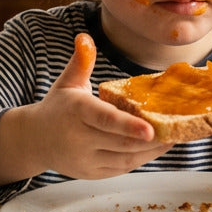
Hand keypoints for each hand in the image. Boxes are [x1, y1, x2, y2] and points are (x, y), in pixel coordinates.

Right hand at [0, 34, 167, 187]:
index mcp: (76, 111)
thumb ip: (81, 61)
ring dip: (151, 151)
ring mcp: (85, 159)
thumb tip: (84, 37)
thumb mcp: (67, 82)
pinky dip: (140, 159)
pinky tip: (156, 148)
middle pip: (121, 143)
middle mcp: (79, 138)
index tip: (151, 129)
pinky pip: (121, 168)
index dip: (129, 126)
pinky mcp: (92, 173)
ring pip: (124, 159)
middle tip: (176, 129)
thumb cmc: (57, 107)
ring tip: (172, 138)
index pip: (105, 119)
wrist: (35, 140)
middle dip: (151, 139)